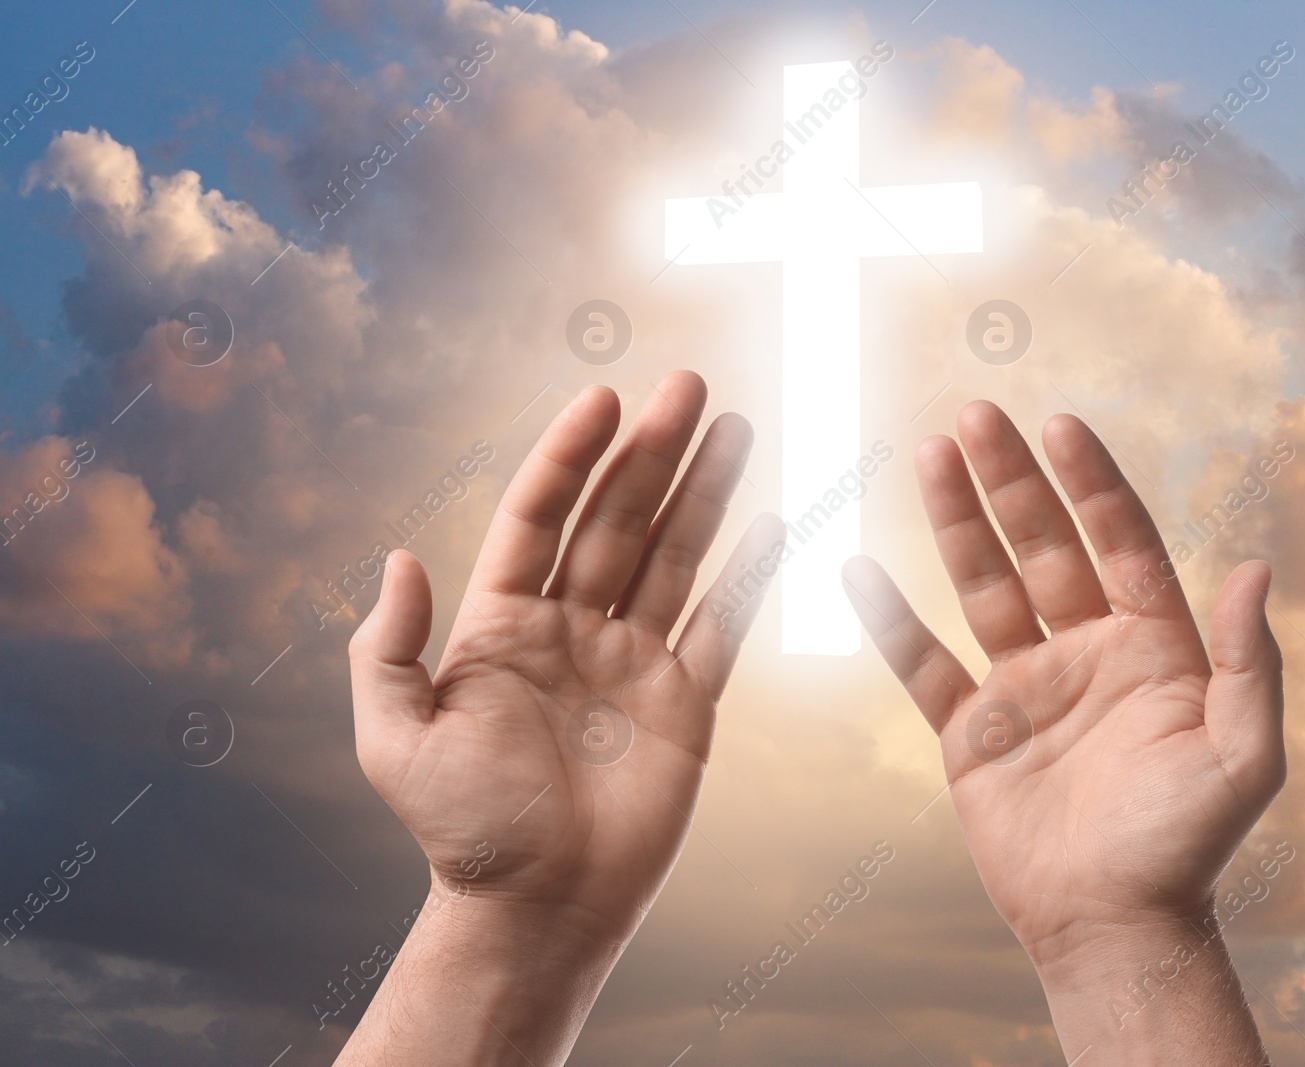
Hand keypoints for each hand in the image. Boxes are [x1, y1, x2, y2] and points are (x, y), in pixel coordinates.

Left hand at [349, 371, 780, 944]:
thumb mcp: (397, 742)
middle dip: (653, 450)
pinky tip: (770, 522)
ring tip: (735, 426)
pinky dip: (747, 577)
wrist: (538, 908)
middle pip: (618, 518)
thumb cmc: (463, 831)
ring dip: (705, 491)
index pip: (540, 516)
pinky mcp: (686, 701)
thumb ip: (389, 650)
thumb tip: (400, 557)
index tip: (604, 397)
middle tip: (690, 384)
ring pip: (674, 555)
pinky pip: (722, 625)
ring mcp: (633, 659)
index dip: (569, 455)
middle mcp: (572, 627)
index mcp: (503, 623)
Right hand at [843, 402, 1284, 968]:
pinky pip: (922, 665)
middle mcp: (1085, 652)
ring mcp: (1022, 686)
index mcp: (1152, 647)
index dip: (1090, 484)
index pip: (1119, 542)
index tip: (1060, 424)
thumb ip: (1250, 663)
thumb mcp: (1242, 755)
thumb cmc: (1186, 845)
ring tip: (930, 454)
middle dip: (1010, 480)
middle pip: (1040, 546)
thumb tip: (1253, 567)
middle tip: (976, 415)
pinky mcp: (969, 731)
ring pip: (981, 585)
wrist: (1110, 924)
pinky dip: (890, 621)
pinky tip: (860, 569)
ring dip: (955, 521)